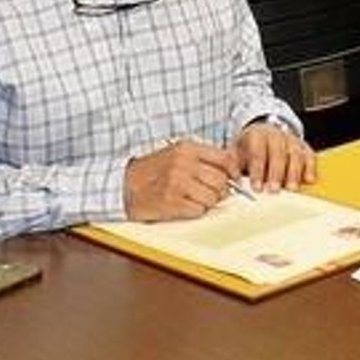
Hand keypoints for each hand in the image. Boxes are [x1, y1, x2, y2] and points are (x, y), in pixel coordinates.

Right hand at [124, 139, 238, 220]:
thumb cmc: (155, 169)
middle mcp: (184, 164)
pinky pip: (199, 210)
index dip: (234, 171)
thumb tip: (232, 169)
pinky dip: (197, 210)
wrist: (125, 184)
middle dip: (221, 190)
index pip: (225, 159)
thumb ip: (203, 157)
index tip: (234, 179)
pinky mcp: (171, 202)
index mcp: (188, 148)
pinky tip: (186, 205)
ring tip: (197, 199)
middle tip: (213, 193)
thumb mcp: (178, 153)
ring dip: (209, 202)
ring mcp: (177, 183)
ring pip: (212, 197)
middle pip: (221, 180)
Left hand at [235, 121, 316, 192]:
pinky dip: (310, 168)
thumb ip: (233, 165)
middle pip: (278, 153)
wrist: (264, 132)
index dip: (258, 171)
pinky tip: (308, 180)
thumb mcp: (237, 152)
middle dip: (276, 173)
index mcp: (258, 135)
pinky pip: (310, 156)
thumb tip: (231, 179)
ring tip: (291, 188)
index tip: (257, 187)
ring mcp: (292, 140)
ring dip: (294, 173)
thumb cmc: (251, 147)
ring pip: (296, 155)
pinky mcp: (304, 147)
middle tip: (273, 190)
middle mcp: (277, 136)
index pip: (258, 153)